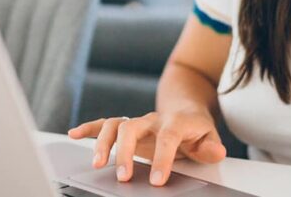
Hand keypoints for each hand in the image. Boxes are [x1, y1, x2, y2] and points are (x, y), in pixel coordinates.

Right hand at [67, 111, 226, 185]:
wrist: (184, 108)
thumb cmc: (195, 128)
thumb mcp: (209, 137)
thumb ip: (210, 146)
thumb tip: (216, 152)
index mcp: (175, 122)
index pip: (167, 137)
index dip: (162, 158)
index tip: (156, 181)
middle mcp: (152, 120)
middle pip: (133, 127)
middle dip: (125, 152)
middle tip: (124, 177)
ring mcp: (137, 122)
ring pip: (115, 124)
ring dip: (103, 142)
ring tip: (98, 164)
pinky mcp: (126, 126)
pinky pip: (104, 123)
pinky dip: (88, 128)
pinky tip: (74, 134)